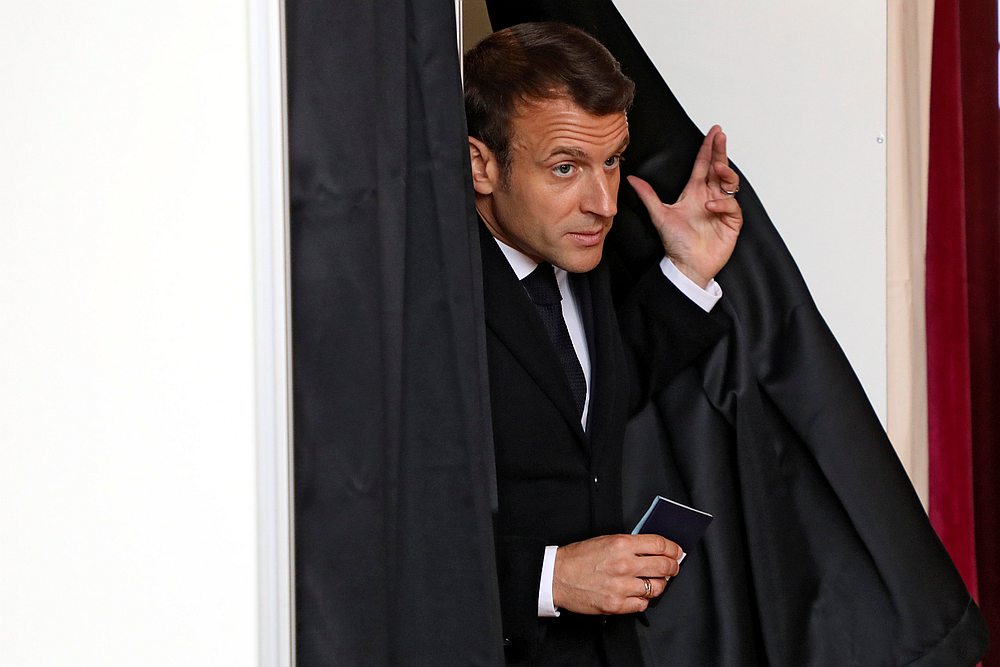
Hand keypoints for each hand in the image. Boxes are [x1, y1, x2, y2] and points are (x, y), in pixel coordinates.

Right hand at [552, 534, 682, 614]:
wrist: (556, 576)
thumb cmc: (578, 557)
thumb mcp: (605, 540)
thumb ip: (630, 544)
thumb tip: (653, 549)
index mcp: (621, 544)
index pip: (660, 545)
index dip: (673, 548)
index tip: (677, 551)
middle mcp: (624, 564)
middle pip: (664, 566)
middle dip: (672, 567)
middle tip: (672, 567)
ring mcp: (621, 586)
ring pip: (657, 587)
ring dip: (659, 584)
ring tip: (653, 581)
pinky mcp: (616, 604)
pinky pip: (642, 604)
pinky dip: (642, 599)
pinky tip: (636, 593)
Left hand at [627, 125, 742, 288]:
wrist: (686, 266)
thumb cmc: (675, 242)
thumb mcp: (659, 214)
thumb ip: (648, 196)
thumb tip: (632, 179)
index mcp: (695, 192)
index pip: (703, 165)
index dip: (708, 148)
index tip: (714, 132)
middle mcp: (710, 197)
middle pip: (719, 168)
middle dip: (721, 151)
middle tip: (721, 136)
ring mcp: (722, 208)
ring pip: (730, 183)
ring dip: (725, 173)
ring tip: (718, 168)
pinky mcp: (731, 222)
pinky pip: (732, 206)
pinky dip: (723, 204)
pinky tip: (710, 206)